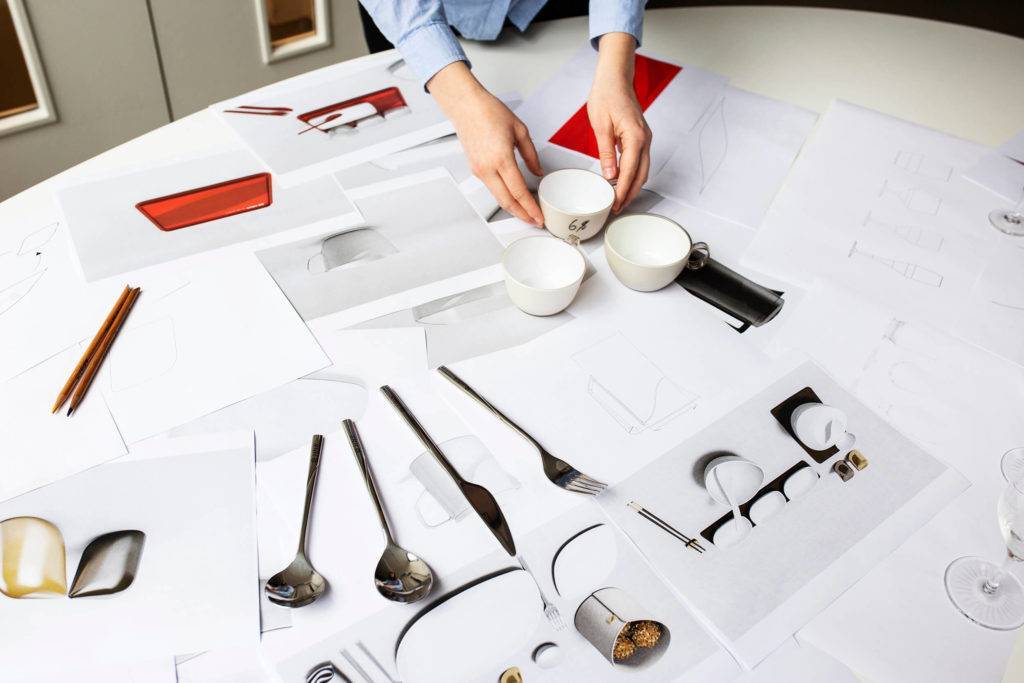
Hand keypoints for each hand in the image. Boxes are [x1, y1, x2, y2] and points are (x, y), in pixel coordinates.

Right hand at [428, 62, 543, 225]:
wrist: (466, 106)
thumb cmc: (489, 112)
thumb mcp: (520, 130)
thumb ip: (531, 155)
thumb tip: (537, 171)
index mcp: (501, 158)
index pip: (519, 191)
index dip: (531, 208)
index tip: (539, 216)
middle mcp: (487, 168)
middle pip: (507, 202)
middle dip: (522, 215)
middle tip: (534, 220)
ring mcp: (478, 171)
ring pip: (498, 197)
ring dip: (513, 207)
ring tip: (526, 211)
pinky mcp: (474, 170)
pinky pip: (491, 188)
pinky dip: (503, 196)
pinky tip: (512, 196)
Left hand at [589, 33, 651, 212]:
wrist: (615, 77)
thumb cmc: (606, 95)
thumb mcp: (600, 126)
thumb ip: (606, 153)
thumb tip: (610, 176)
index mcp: (635, 136)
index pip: (630, 172)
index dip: (622, 191)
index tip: (615, 205)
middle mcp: (645, 139)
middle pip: (641, 175)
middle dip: (630, 194)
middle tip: (617, 208)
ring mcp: (645, 138)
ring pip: (643, 169)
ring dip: (633, 186)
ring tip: (620, 199)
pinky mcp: (641, 136)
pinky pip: (641, 160)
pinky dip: (634, 174)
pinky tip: (623, 182)